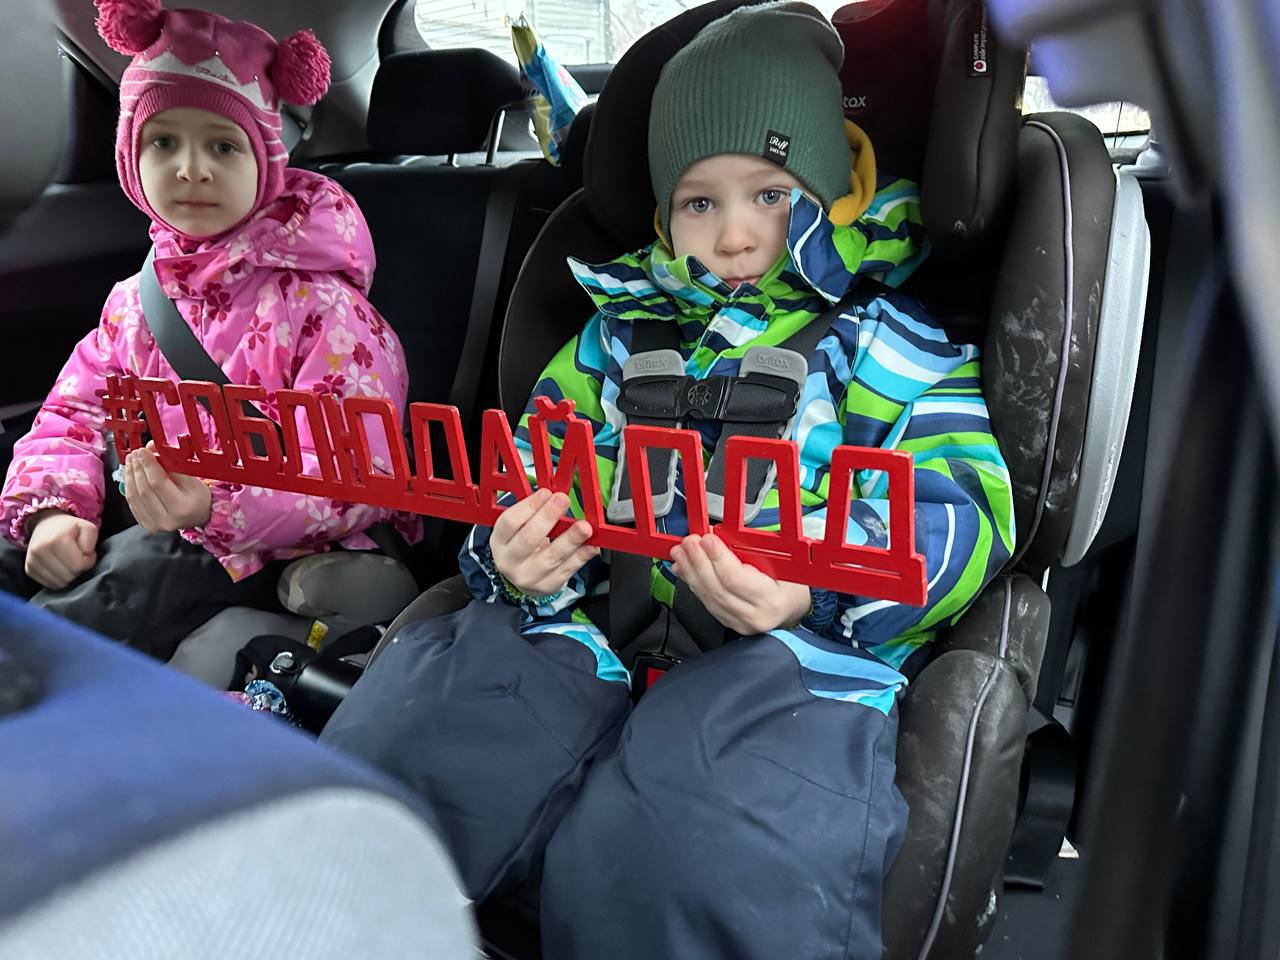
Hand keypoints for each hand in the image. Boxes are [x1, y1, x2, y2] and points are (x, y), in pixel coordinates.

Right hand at [25, 509, 97, 589]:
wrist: (46, 524)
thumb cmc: (70, 528)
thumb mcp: (87, 528)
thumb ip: (91, 543)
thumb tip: (85, 559)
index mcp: (56, 540)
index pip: (79, 565)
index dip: (88, 561)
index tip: (87, 554)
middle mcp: (40, 551)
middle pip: (69, 576)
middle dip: (78, 570)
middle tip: (77, 558)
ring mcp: (32, 561)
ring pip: (60, 583)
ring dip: (69, 576)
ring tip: (69, 562)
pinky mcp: (29, 570)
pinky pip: (50, 584)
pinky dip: (59, 579)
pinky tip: (61, 568)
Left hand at [124, 442, 212, 532]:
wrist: (200, 514)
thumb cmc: (199, 496)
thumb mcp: (192, 478)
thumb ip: (171, 464)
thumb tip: (151, 448)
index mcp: (181, 508)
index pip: (158, 483)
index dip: (148, 464)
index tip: (143, 450)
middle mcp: (166, 520)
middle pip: (144, 489)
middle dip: (138, 468)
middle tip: (136, 453)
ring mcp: (154, 524)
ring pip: (134, 496)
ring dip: (130, 475)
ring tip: (132, 461)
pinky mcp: (146, 524)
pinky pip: (132, 503)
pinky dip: (129, 486)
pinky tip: (131, 474)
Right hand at [490, 488, 597, 597]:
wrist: (523, 578)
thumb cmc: (522, 546)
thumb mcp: (519, 529)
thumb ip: (533, 514)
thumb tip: (555, 497)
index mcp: (500, 541)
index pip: (510, 522)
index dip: (528, 506)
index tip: (546, 493)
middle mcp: (510, 561)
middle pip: (528, 539)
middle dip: (548, 517)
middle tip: (563, 501)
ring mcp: (528, 577)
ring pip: (552, 557)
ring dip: (570, 539)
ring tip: (584, 526)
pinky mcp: (548, 586)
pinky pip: (568, 570)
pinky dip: (582, 556)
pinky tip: (591, 545)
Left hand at [670, 533, 810, 635]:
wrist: (793, 606)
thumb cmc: (790, 582)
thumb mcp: (780, 561)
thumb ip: (750, 550)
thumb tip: (719, 536)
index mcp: (771, 599)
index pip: (736, 579)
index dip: (718, 557)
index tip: (707, 539)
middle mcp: (754, 616)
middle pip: (717, 589)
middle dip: (699, 562)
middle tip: (689, 543)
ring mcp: (740, 623)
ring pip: (708, 597)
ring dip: (691, 572)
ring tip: (681, 552)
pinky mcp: (728, 623)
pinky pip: (706, 602)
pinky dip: (692, 583)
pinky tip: (684, 569)